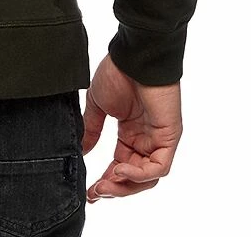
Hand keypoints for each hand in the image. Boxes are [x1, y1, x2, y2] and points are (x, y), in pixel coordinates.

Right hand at [81, 54, 182, 203]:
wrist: (133, 56)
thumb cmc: (117, 73)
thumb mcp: (98, 105)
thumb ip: (92, 129)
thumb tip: (82, 151)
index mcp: (130, 133)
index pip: (120, 167)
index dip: (106, 182)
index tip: (89, 192)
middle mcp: (145, 140)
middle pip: (134, 178)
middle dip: (114, 188)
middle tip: (95, 193)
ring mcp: (158, 139)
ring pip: (147, 178)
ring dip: (125, 186)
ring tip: (105, 185)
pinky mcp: (169, 137)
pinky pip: (159, 167)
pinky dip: (139, 174)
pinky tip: (119, 168)